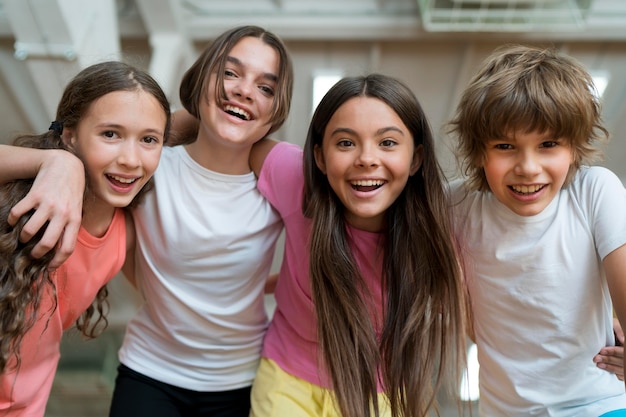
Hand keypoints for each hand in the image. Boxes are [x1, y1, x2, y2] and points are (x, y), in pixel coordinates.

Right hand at [8, 150, 84, 267]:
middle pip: (47, 243)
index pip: (68, 247)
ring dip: (23, 238)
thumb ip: (70, 227)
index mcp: (75, 220)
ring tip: (23, 237)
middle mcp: (63, 214)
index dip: (58, 262)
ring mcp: (48, 204)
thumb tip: (60, 249)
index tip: (49, 267)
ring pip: (30, 230)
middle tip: (32, 254)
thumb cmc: (71, 192)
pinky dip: (11, 220)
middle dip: (37, 253)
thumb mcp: (77, 210)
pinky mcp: (35, 195)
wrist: (66, 166)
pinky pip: (18, 213)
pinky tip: (12, 221)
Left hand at [594, 317, 624, 380]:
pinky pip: (622, 375)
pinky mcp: (624, 369)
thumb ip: (619, 330)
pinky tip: (606, 369)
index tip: (602, 350)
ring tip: (598, 364)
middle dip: (608, 360)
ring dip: (610, 368)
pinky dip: (615, 373)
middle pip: (622, 361)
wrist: (613, 335)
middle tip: (596, 358)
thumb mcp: (615, 325)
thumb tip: (623, 340)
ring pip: (622, 369)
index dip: (613, 351)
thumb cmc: (614, 329)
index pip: (623, 351)